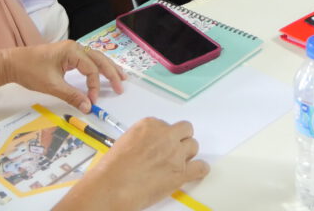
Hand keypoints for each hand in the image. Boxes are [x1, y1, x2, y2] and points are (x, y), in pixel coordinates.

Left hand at [0, 40, 125, 113]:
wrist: (12, 63)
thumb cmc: (30, 71)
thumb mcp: (52, 85)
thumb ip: (71, 96)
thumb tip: (88, 107)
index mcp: (72, 51)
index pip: (91, 69)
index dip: (94, 86)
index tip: (92, 101)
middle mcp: (75, 47)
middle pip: (100, 59)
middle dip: (112, 72)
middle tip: (122, 85)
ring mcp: (71, 50)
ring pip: (95, 58)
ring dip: (107, 68)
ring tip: (121, 77)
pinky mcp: (67, 55)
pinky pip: (87, 60)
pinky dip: (97, 67)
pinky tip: (102, 72)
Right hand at [55, 119, 208, 210]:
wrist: (112, 187)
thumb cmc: (112, 169)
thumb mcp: (126, 142)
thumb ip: (143, 139)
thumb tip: (150, 146)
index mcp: (150, 125)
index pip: (167, 125)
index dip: (165, 136)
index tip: (161, 144)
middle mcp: (165, 135)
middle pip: (185, 130)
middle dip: (181, 139)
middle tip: (174, 150)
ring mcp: (175, 153)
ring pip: (194, 146)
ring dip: (188, 154)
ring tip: (178, 163)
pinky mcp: (181, 172)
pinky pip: (201, 167)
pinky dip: (200, 170)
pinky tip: (195, 172)